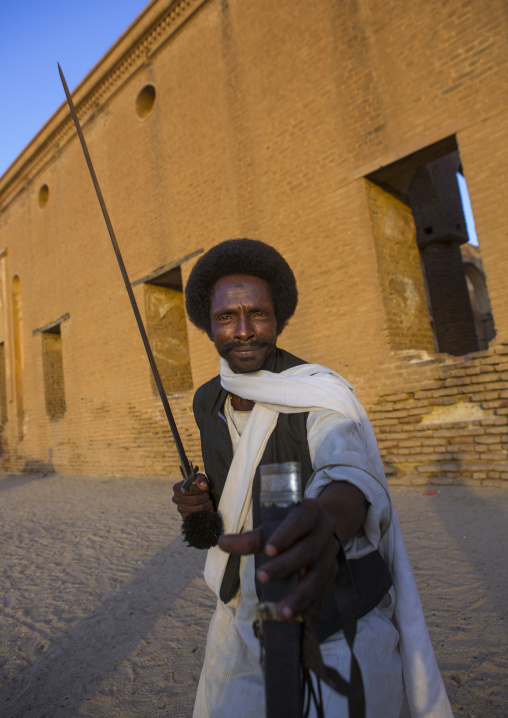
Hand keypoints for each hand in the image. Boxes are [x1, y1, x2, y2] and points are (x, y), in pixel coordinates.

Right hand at [172, 474, 212, 518]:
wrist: (195, 495)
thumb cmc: (197, 485)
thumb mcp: (199, 478)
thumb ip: (201, 479)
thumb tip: (203, 487)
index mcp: (177, 488)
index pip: (193, 490)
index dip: (202, 490)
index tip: (205, 489)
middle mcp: (176, 499)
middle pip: (196, 500)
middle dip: (205, 497)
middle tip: (208, 496)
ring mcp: (180, 509)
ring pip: (198, 509)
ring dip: (207, 505)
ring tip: (209, 502)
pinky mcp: (185, 517)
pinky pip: (198, 516)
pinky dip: (206, 512)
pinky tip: (207, 508)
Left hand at [219, 498, 338, 621]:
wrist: (322, 526)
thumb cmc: (292, 525)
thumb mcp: (274, 525)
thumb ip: (250, 538)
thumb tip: (222, 543)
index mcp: (311, 511)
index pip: (300, 521)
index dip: (285, 535)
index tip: (268, 550)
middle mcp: (325, 531)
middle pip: (308, 550)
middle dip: (285, 566)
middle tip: (262, 577)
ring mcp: (332, 554)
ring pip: (319, 576)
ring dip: (300, 596)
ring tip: (282, 612)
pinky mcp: (333, 574)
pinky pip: (324, 593)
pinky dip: (311, 608)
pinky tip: (299, 621)